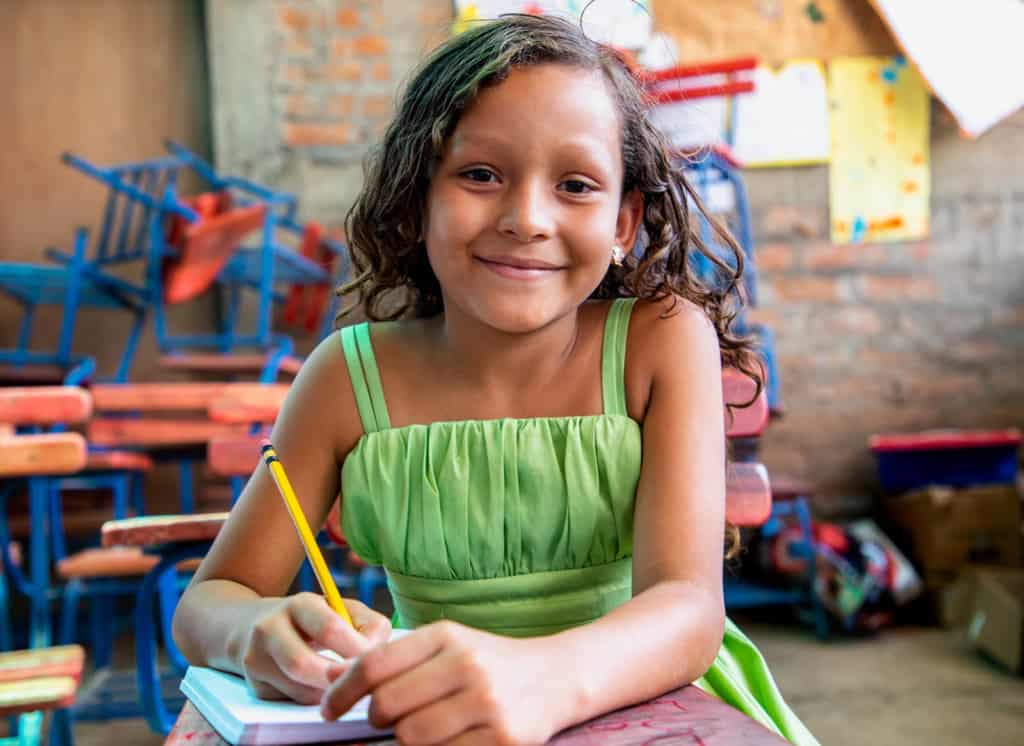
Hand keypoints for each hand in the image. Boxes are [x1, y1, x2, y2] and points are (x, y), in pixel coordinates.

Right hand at [239, 592, 390, 703]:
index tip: (373, 662)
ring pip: (298, 689)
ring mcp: (256, 659)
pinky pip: (291, 702)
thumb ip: (369, 626)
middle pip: (303, 664)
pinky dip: (314, 700)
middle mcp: (269, 628)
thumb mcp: (343, 610)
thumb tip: (378, 655)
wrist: (259, 626)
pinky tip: (323, 690)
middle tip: (360, 684)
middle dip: (337, 678)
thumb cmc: (316, 620)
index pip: (328, 629)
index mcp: (299, 604)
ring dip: (329, 693)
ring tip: (346, 687)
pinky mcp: (255, 686)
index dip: (356, 650)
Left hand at [321, 621, 562, 744]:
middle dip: (376, 718)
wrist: (558, 676)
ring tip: (423, 727)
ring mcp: (486, 703)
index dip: (342, 691)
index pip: (374, 664)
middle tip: (385, 719)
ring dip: (407, 739)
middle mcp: (466, 664)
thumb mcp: (450, 644)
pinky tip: (449, 738)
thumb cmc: (492, 661)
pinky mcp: (502, 739)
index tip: (328, 709)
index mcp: (447, 635)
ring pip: (411, 737)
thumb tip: (340, 680)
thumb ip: (401, 659)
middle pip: (387, 705)